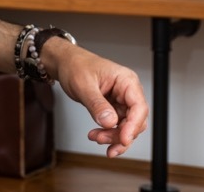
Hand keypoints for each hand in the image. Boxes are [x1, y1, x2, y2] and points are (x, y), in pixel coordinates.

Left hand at [45, 39, 148, 156]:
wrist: (65, 63)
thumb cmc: (75, 66)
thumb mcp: (83, 85)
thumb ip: (97, 104)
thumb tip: (110, 122)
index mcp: (126, 81)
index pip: (139, 107)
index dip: (133, 126)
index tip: (123, 139)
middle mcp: (127, 91)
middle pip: (135, 120)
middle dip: (119, 134)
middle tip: (101, 139)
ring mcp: (121, 100)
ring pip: (126, 126)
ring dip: (113, 136)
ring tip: (96, 137)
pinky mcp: (113, 107)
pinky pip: (116, 125)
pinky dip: (108, 133)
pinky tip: (97, 135)